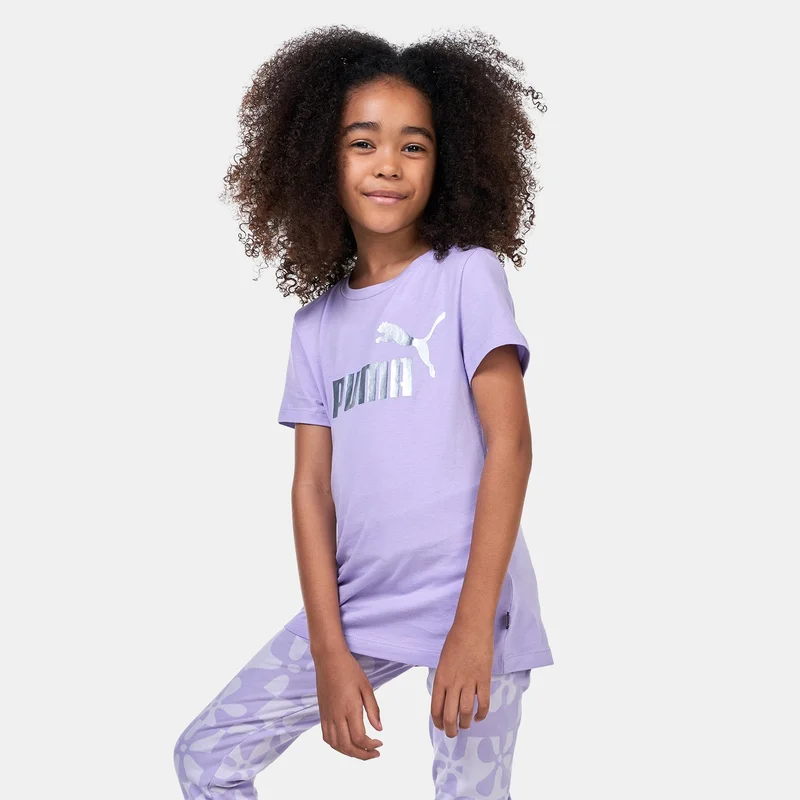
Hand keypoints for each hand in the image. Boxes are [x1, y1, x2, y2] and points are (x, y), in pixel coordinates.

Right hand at [313, 645, 383, 759]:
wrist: (328, 658)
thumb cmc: (349, 669)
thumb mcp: (366, 686)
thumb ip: (373, 709)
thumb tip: (379, 729)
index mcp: (350, 708)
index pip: (359, 738)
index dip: (370, 746)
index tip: (380, 744)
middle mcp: (336, 715)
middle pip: (347, 747)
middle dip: (362, 755)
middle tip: (373, 753)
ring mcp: (327, 716)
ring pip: (336, 745)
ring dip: (349, 753)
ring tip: (361, 750)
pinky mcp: (322, 713)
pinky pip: (326, 737)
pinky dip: (336, 745)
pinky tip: (345, 742)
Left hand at [430, 621, 493, 737]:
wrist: (471, 626)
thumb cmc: (455, 640)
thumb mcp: (443, 661)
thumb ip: (443, 679)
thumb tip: (446, 696)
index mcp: (440, 678)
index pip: (436, 708)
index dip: (438, 722)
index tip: (441, 726)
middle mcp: (453, 683)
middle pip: (450, 715)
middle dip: (451, 729)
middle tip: (453, 733)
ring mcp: (469, 682)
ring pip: (466, 712)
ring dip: (465, 723)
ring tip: (465, 725)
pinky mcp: (484, 679)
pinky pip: (483, 703)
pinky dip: (481, 714)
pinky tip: (478, 717)